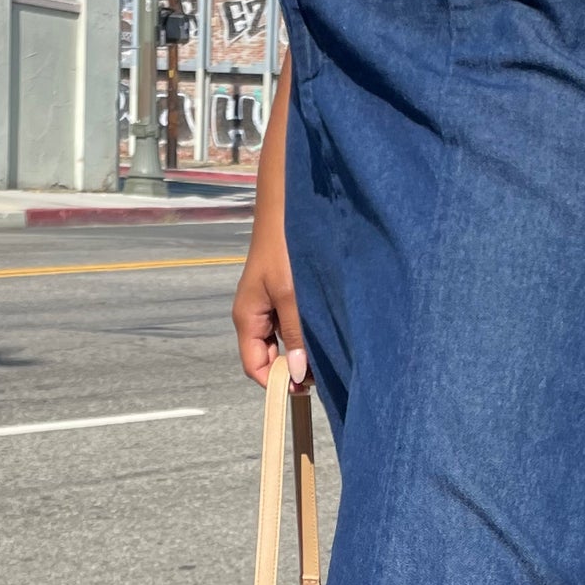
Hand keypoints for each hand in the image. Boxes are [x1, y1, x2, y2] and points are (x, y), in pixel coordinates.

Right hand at [233, 64, 307, 388]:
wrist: (293, 198)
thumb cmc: (287, 243)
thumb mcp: (292, 292)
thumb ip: (295, 333)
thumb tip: (297, 373)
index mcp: (247, 317)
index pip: (256, 367)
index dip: (279, 382)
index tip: (309, 386)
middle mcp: (260, 314)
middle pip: (273, 357)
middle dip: (298, 365)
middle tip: (330, 364)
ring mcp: (275, 304)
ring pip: (290, 341)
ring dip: (309, 346)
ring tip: (336, 341)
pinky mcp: (291, 292)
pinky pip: (300, 322)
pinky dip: (315, 328)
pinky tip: (336, 323)